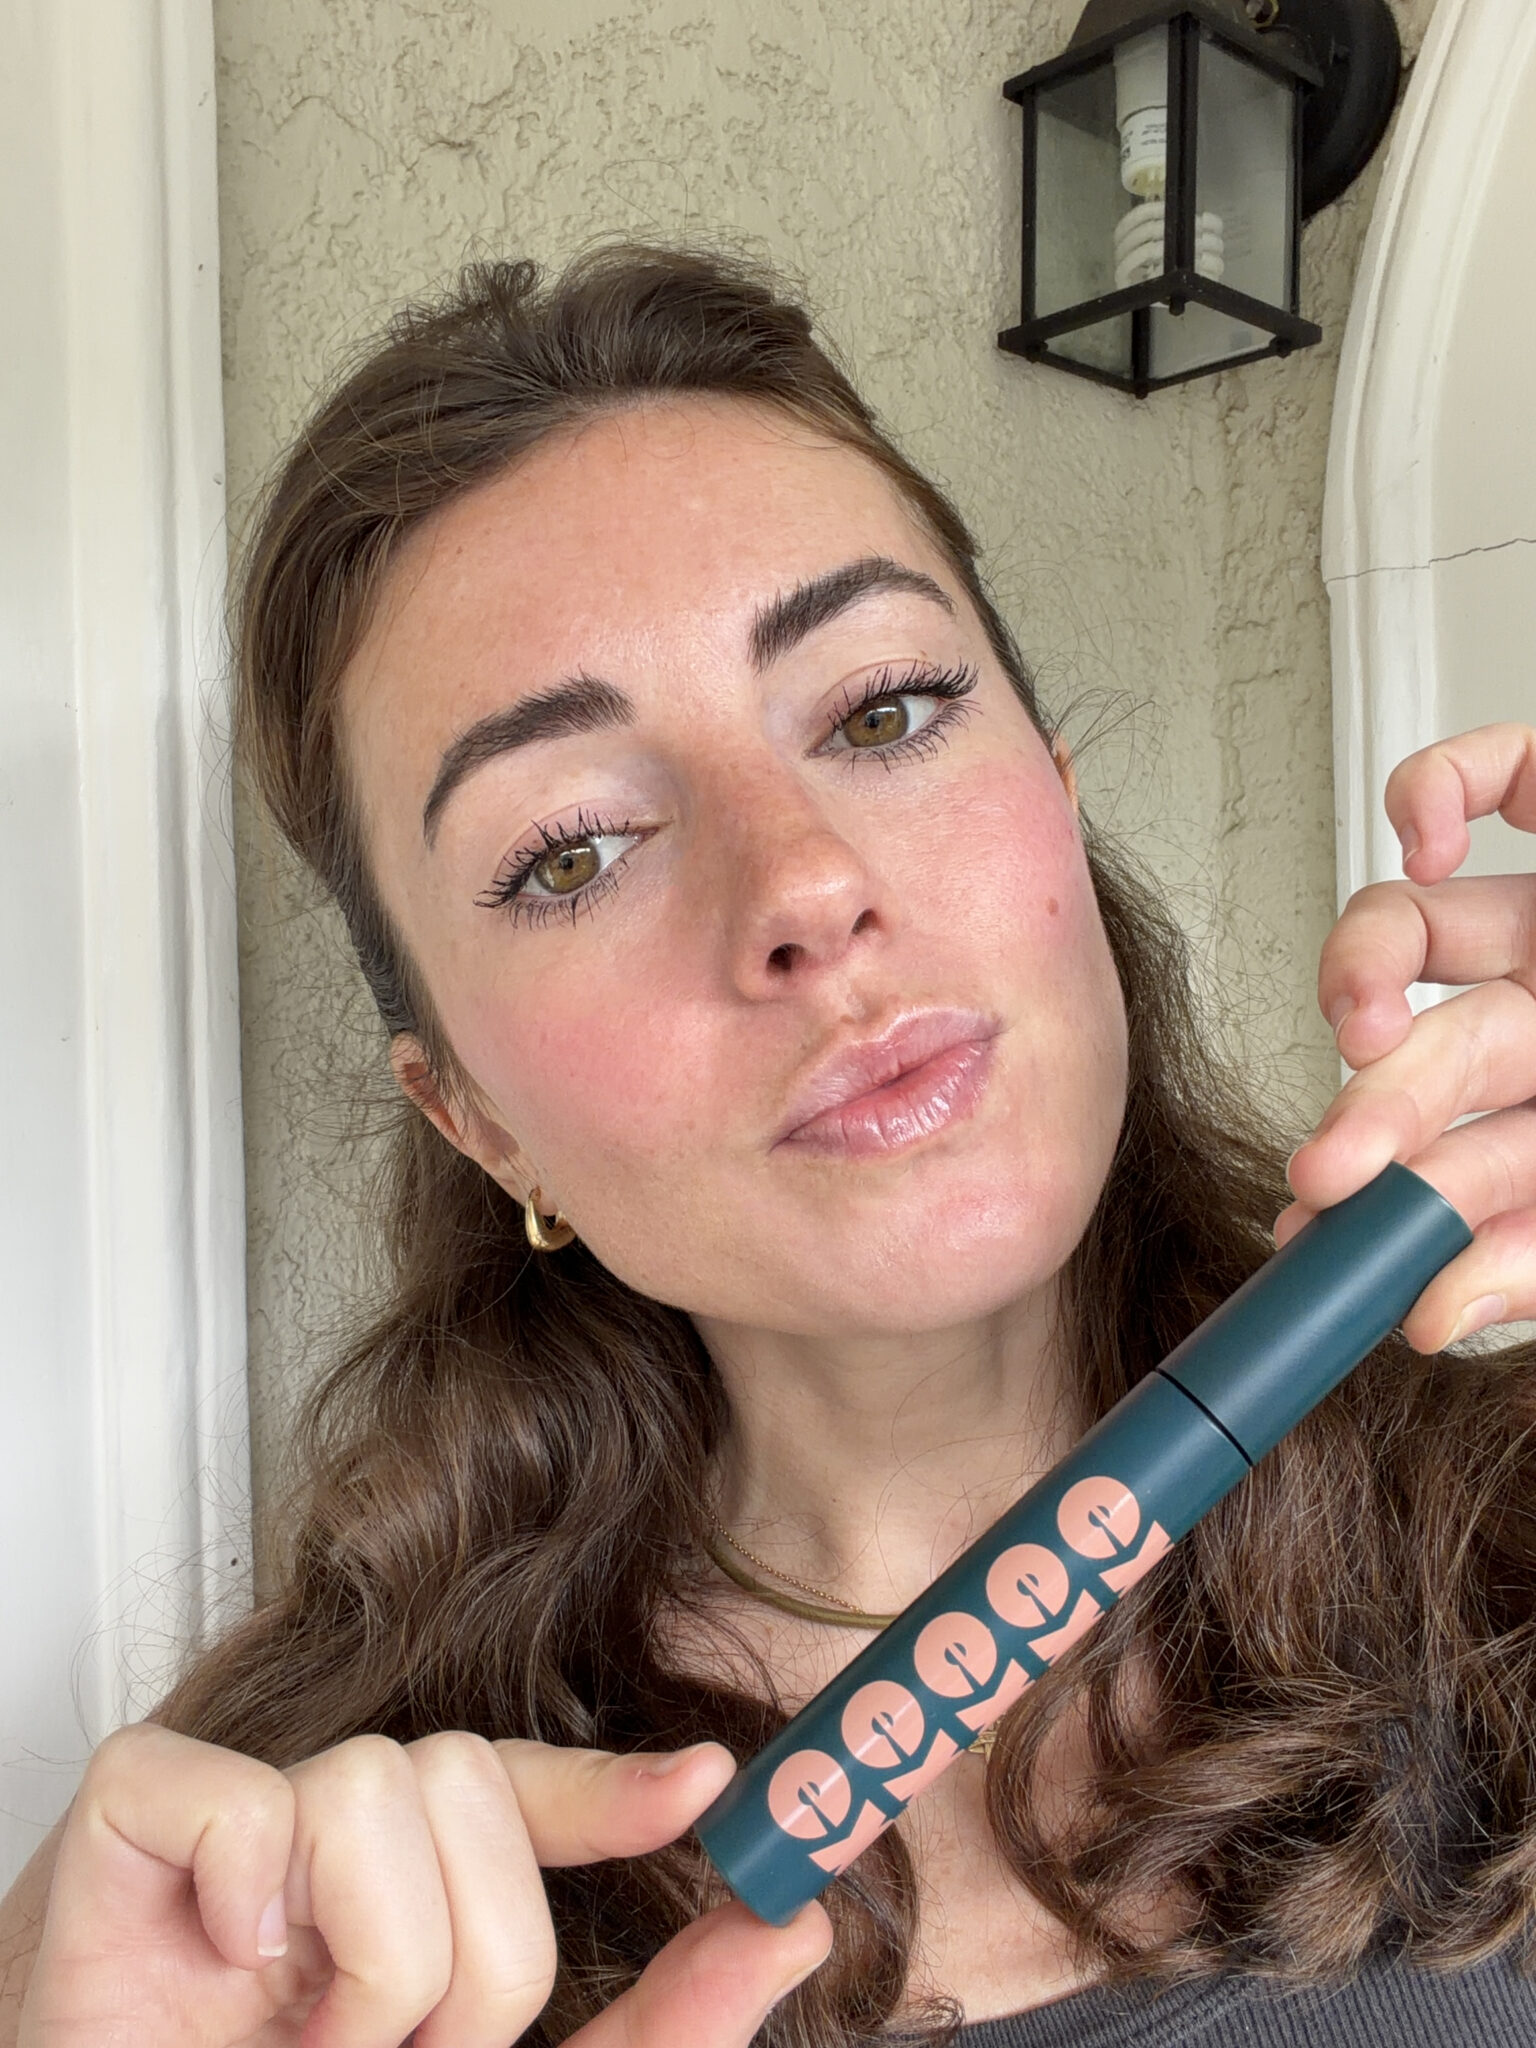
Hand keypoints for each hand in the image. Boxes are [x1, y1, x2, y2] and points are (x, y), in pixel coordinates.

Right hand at [13, 1724, 828, 2047]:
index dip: (618, 1785)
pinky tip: (224, 1964)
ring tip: (303, 2037)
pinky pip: (252, 1801)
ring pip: (381, 1789)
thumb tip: (792, 1929)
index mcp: (408, 1896)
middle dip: (467, 1956)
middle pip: (469, 1782)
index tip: (712, 1786)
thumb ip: (645, 2030)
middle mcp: (332, 1834)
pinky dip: (253, 1901)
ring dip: (369, 1960)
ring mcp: (237, 1811)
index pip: (527, 1796)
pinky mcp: (136, 1803)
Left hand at [1279, 722, 1535, 1350]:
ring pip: (1427, 927)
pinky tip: (1423, 841)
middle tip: (1328, 1177)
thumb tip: (1427, 1317)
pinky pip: (1512, 769)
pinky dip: (1442, 786)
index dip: (1385, 1200)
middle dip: (1379, 1118)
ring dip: (1369, 970)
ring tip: (1357, 1029)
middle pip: (1440, 1051)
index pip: (1453, 1150)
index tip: (1323, 1245)